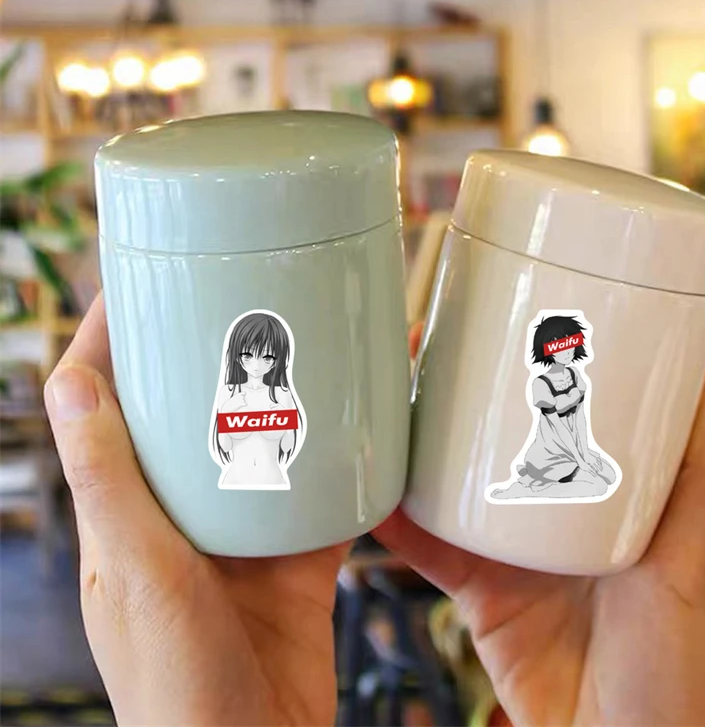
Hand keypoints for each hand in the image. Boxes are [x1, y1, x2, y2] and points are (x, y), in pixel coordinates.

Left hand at [44, 294, 348, 725]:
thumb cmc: (176, 686)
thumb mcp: (140, 576)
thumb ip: (112, 484)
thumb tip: (72, 382)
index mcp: (128, 514)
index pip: (103, 408)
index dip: (112, 341)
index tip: (138, 283)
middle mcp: (182, 514)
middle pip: (189, 414)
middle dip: (211, 356)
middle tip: (245, 299)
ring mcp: (241, 535)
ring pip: (263, 447)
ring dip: (285, 403)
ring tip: (314, 348)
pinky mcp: (295, 557)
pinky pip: (323, 494)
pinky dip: (344, 462)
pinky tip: (367, 426)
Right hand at [375, 324, 704, 725]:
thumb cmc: (673, 672)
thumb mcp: (692, 563)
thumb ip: (701, 477)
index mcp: (615, 498)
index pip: (581, 416)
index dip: (550, 372)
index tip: (523, 327)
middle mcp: (561, 515)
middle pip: (507, 443)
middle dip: (472, 401)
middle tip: (437, 353)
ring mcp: (516, 550)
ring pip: (460, 485)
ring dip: (426, 450)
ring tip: (397, 407)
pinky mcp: (480, 589)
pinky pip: (433, 548)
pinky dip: (401, 524)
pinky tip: (375, 496)